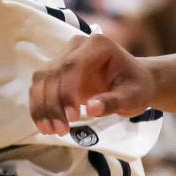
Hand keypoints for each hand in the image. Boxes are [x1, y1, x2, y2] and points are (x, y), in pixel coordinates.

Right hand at [29, 35, 156, 134]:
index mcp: (97, 45)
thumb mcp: (133, 97)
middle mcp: (76, 46)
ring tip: (50, 130)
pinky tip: (44, 124)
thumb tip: (91, 109)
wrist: (134, 81)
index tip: (73, 118)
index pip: (73, 66)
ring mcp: (64, 56)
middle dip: (53, 103)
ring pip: (42, 79)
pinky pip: (41, 86)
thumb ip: (113, 102)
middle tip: (60, 130)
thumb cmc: (136, 87)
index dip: (67, 91)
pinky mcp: (57, 70)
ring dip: (42, 106)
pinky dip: (39, 106)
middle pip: (53, 72)